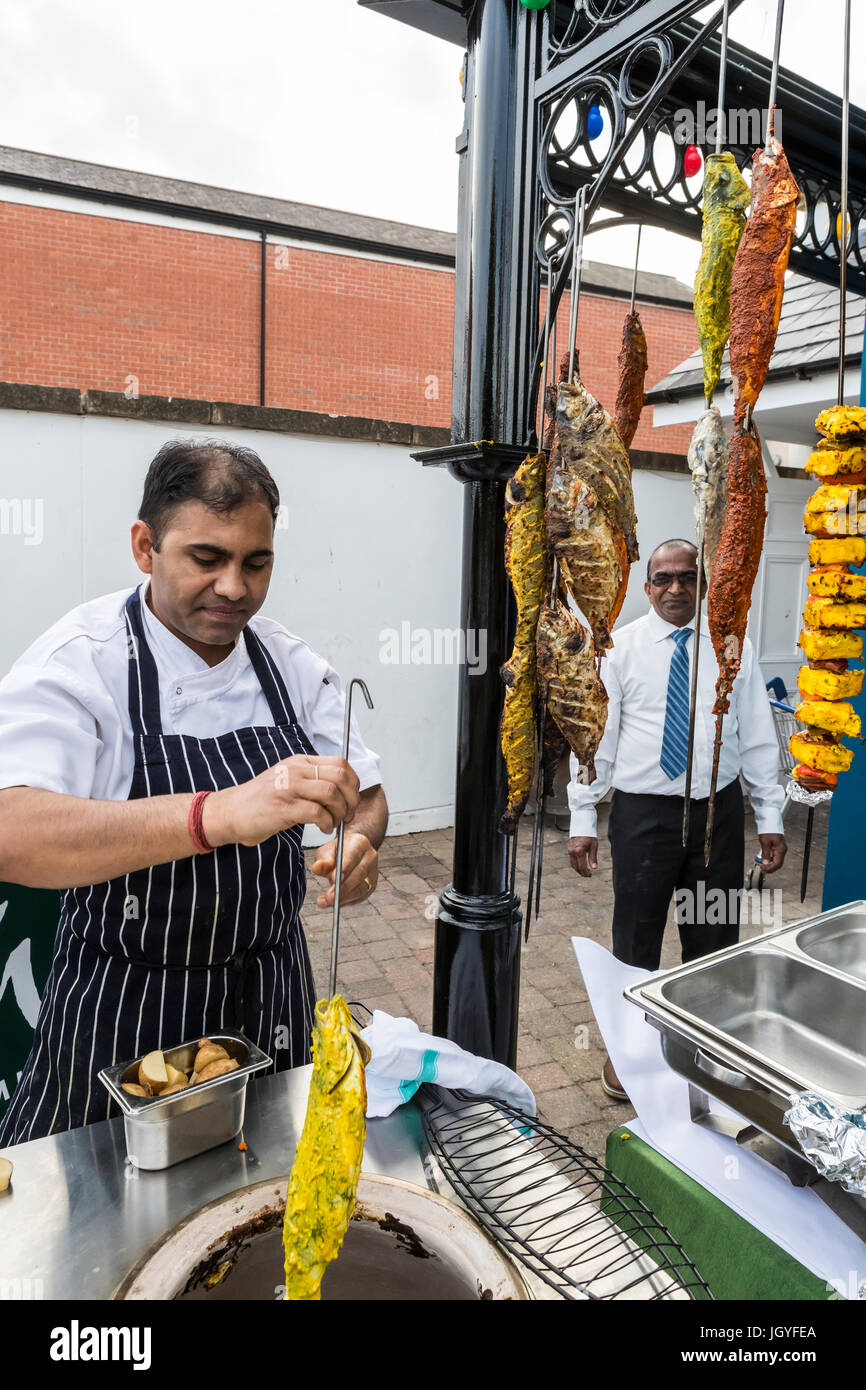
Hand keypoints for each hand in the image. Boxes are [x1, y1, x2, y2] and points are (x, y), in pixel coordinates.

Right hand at [202, 754, 359, 847]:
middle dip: (351, 799)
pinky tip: (323, 828)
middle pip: (340, 777)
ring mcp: (288, 787)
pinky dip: (327, 823)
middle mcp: (295, 770)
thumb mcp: (288, 779)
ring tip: (334, 823)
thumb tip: (343, 789)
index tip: (352, 798)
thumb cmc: (260, 800)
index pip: (340, 764)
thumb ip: (311, 779)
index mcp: (299, 762)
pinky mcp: (283, 808)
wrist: (230, 812)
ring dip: (340, 812)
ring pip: (332, 794)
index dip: (353, 783)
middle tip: (348, 814)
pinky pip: (318, 813)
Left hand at [311, 830, 377, 908]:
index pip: (352, 857)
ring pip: (361, 889)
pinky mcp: (371, 886)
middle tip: (328, 897)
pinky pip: (360, 897)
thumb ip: (323, 860)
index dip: (344, 869)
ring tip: (326, 902)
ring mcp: (373, 872)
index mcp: (360, 844)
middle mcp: (370, 857)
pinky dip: (347, 902)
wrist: (351, 852)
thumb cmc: (337, 851)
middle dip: (343, 888)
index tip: (333, 879)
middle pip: (359, 875)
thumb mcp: (327, 850)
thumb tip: (317, 867)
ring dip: (344, 898)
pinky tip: (335, 903)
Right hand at [569, 836, 597, 877]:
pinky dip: (576, 864)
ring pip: (573, 864)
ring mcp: (570, 851)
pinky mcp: (569, 849)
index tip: (590, 875)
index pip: (582, 866)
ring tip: (585, 871)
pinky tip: (581, 865)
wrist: (582, 827)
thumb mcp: (593, 846)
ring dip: (578, 869)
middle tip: (588, 875)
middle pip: (576, 867)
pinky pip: (571, 860)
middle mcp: (573, 852)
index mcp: (579, 851)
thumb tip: (594, 868)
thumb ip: (593, 858)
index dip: (586, 873)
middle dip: (582, 873)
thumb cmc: (589, 836)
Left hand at [758, 833, 786, 874]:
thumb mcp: (765, 843)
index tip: (763, 868)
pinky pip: (776, 857)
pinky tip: (765, 861)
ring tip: (763, 866)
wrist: (770, 822)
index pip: (777, 864)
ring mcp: (781, 849)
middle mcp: (782, 850)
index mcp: (781, 849)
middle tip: (763, 870)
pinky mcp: (778, 847)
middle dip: (771, 868)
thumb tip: (765, 863)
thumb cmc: (768, 830)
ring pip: (777, 861)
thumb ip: (765, 854)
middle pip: (778, 864)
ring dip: (770, 865)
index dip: (770, 868)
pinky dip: (771, 860)